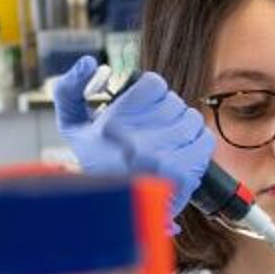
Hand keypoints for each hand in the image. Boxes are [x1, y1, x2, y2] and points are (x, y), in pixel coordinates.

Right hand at [52, 57, 214, 220]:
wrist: (114, 211)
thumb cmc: (97, 166)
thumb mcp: (73, 128)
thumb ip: (69, 90)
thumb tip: (88, 61)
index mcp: (112, 125)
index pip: (154, 83)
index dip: (153, 94)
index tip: (145, 109)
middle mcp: (136, 140)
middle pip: (175, 102)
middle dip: (167, 114)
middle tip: (155, 130)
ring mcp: (161, 158)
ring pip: (192, 119)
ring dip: (183, 128)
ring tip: (167, 143)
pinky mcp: (182, 173)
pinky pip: (205, 140)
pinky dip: (197, 144)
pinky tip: (180, 154)